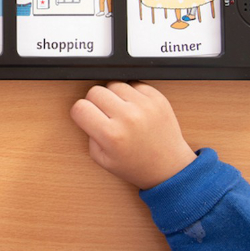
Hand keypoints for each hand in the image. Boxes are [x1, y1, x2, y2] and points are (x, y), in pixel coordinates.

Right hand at [70, 82, 196, 189]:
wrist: (168, 167)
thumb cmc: (136, 165)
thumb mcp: (102, 159)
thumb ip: (88, 134)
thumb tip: (85, 111)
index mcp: (111, 135)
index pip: (80, 107)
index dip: (80, 112)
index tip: (87, 117)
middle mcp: (128, 117)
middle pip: (95, 91)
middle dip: (95, 102)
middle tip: (105, 115)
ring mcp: (144, 105)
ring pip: (113, 84)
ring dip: (113, 96)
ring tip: (121, 111)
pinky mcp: (157, 98)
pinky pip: (132, 83)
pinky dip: (130, 94)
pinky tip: (134, 108)